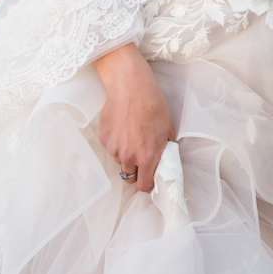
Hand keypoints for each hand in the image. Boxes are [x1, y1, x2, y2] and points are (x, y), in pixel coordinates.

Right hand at [94, 46, 172, 192]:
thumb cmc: (153, 105)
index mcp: (147, 157)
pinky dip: (116, 143)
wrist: (130, 88)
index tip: (149, 178)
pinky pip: (111, 148)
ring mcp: (114, 149)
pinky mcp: (104, 139)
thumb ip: (165, 148)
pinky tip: (122, 127)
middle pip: (129, 175)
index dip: (147, 183)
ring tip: (131, 136)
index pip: (144, 185)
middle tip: (141, 156)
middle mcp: (128, 157)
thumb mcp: (168, 128)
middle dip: (136, 170)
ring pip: (119, 161)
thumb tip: (164, 157)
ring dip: (125, 155)